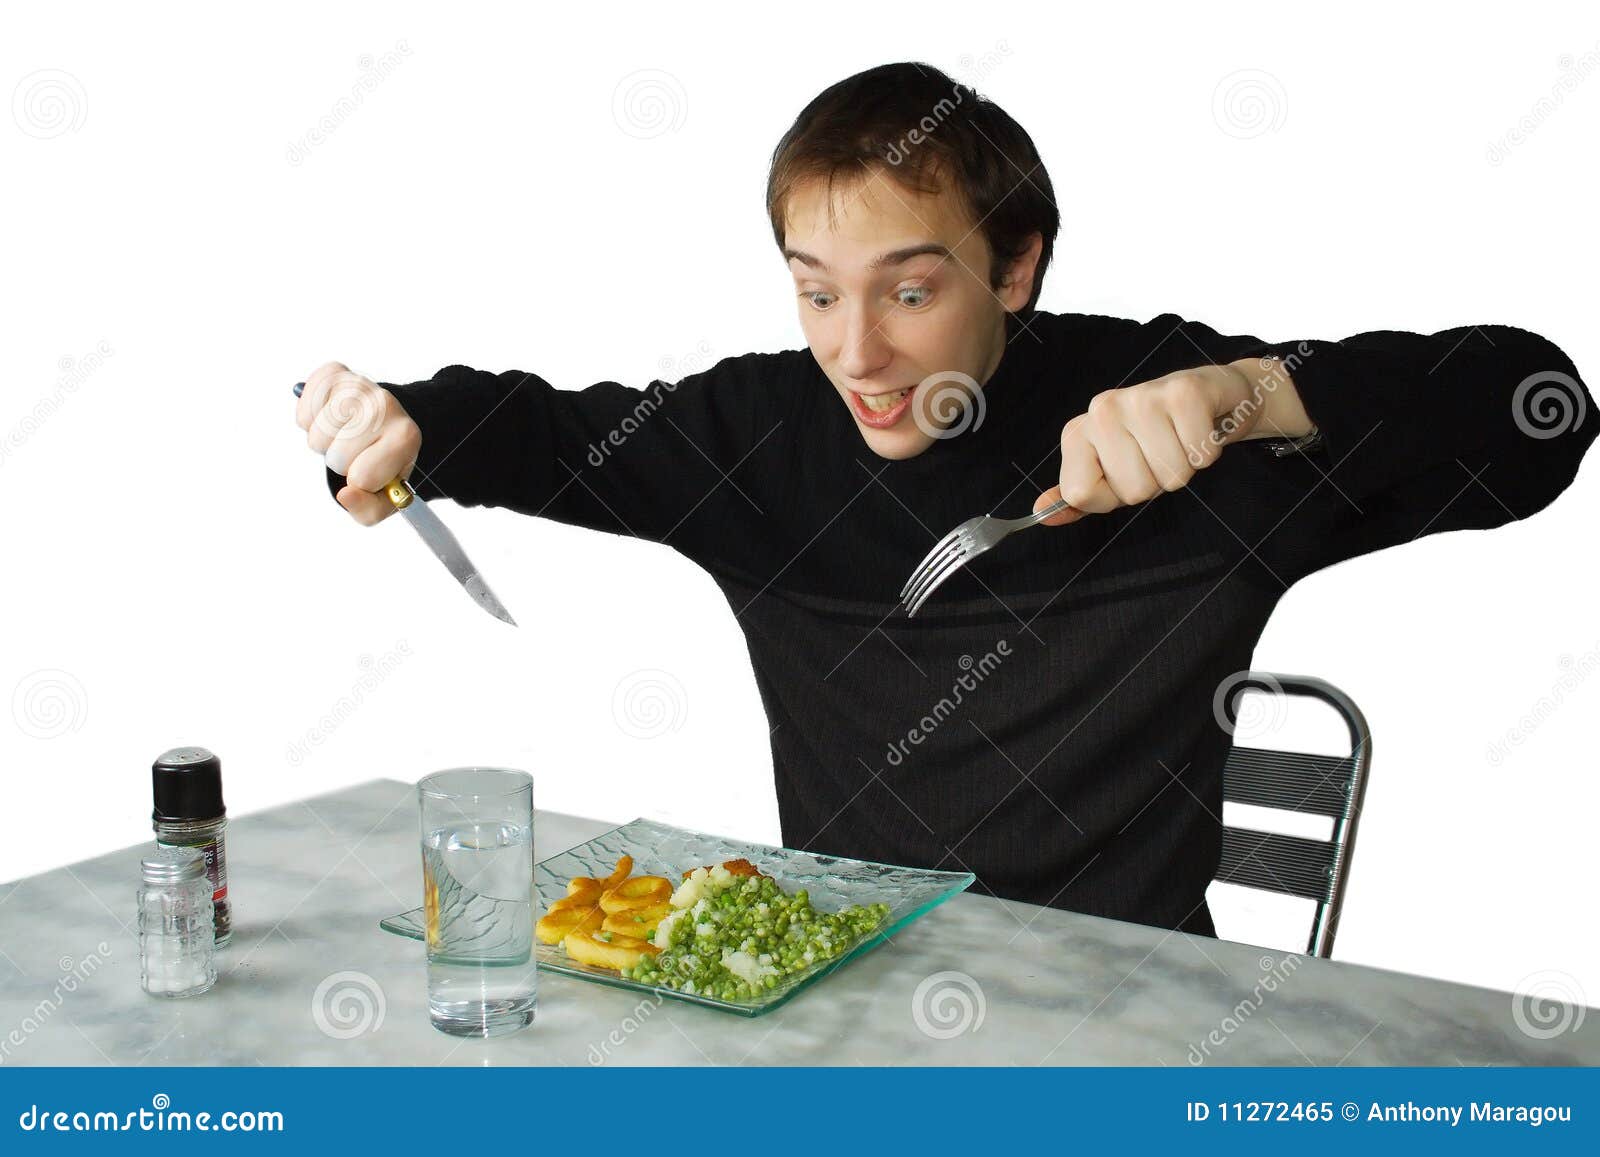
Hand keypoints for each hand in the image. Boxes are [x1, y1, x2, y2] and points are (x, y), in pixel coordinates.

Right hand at [294, 361, 421, 525]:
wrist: (385, 423)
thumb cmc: (382, 463)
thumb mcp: (385, 496)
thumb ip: (368, 508)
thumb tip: (345, 495)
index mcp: (406, 437)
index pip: (362, 477)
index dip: (360, 482)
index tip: (371, 469)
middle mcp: (386, 405)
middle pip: (336, 457)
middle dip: (340, 463)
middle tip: (355, 452)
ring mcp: (359, 385)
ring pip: (316, 436)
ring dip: (323, 443)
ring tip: (342, 436)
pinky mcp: (335, 373)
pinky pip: (303, 409)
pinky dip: (308, 420)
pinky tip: (328, 418)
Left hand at [1033, 363, 1269, 525]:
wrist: (1208, 395)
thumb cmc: (1155, 439)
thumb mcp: (1110, 469)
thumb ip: (1079, 494)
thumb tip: (1041, 514)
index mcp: (1078, 432)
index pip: (1081, 495)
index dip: (1111, 497)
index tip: (1126, 471)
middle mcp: (1102, 411)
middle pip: (1133, 490)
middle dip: (1154, 482)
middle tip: (1160, 453)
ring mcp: (1141, 398)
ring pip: (1171, 476)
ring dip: (1184, 467)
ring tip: (1179, 441)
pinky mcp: (1184, 392)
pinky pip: (1200, 454)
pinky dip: (1208, 451)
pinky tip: (1198, 429)